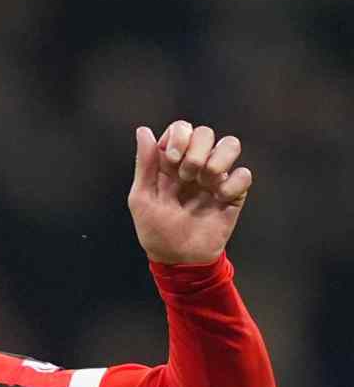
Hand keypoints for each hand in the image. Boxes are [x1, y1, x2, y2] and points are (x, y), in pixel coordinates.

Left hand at [128, 121, 252, 264]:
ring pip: (230, 143)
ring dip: (217, 160)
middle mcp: (195, 164)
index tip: (171, 159)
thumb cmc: (156, 230)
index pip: (182, 128)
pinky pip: (244, 173)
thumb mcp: (142, 198)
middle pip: (206, 132)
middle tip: (185, 177)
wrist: (179, 258)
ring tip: (206, 183)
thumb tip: (144, 130)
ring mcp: (216, 176)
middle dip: (196, 151)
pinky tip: (220, 199)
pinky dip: (232, 184)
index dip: (180, 137)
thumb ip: (145, 164)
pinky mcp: (234, 192)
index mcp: (170, 162)